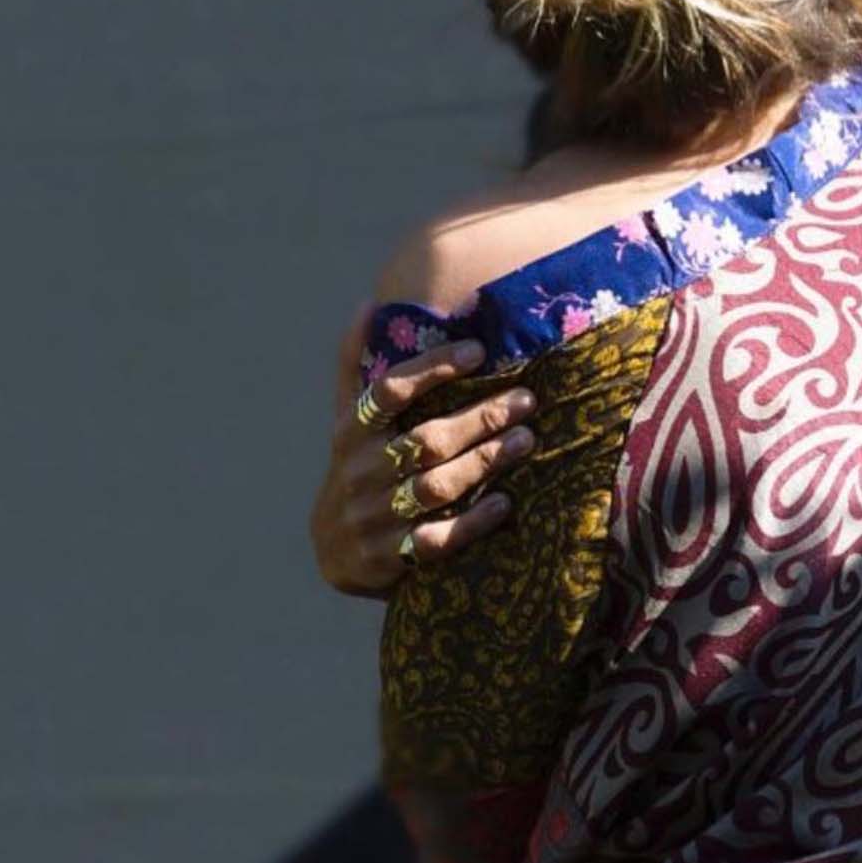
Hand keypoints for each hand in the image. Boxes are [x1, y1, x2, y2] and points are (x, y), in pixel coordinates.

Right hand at [310, 302, 537, 597]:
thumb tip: (368, 304)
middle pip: (426, 439)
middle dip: (481, 417)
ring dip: (485, 462)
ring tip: (527, 440)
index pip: (389, 391)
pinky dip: (473, 521)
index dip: (432, 368)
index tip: (477, 351)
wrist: (335, 553)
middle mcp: (360, 472)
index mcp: (350, 433)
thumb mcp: (348, 422)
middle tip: (527, 399)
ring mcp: (374, 517)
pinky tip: (506, 502)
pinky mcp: (391, 557)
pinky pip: (437, 540)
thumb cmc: (357, 471)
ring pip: (437, 486)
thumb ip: (358, 367)